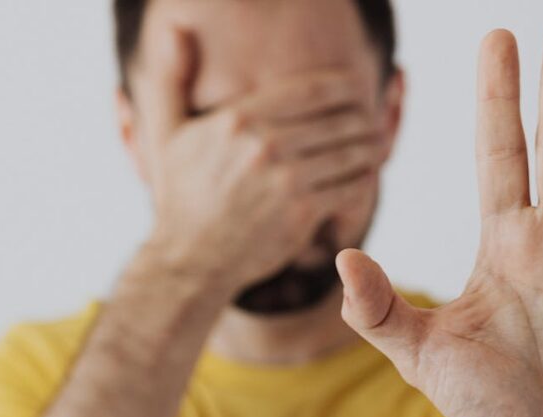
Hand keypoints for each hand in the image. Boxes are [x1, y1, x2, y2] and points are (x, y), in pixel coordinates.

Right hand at [135, 27, 385, 293]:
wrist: (189, 260)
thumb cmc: (181, 196)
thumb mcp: (167, 132)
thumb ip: (171, 78)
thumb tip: (172, 31)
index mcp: (239, 118)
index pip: (313, 88)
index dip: (345, 86)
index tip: (357, 89)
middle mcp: (265, 144)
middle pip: (341, 117)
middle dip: (363, 117)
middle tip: (371, 121)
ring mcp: (286, 178)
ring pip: (353, 151)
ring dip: (370, 147)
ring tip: (375, 145)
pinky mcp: (303, 212)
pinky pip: (353, 186)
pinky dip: (365, 180)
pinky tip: (364, 178)